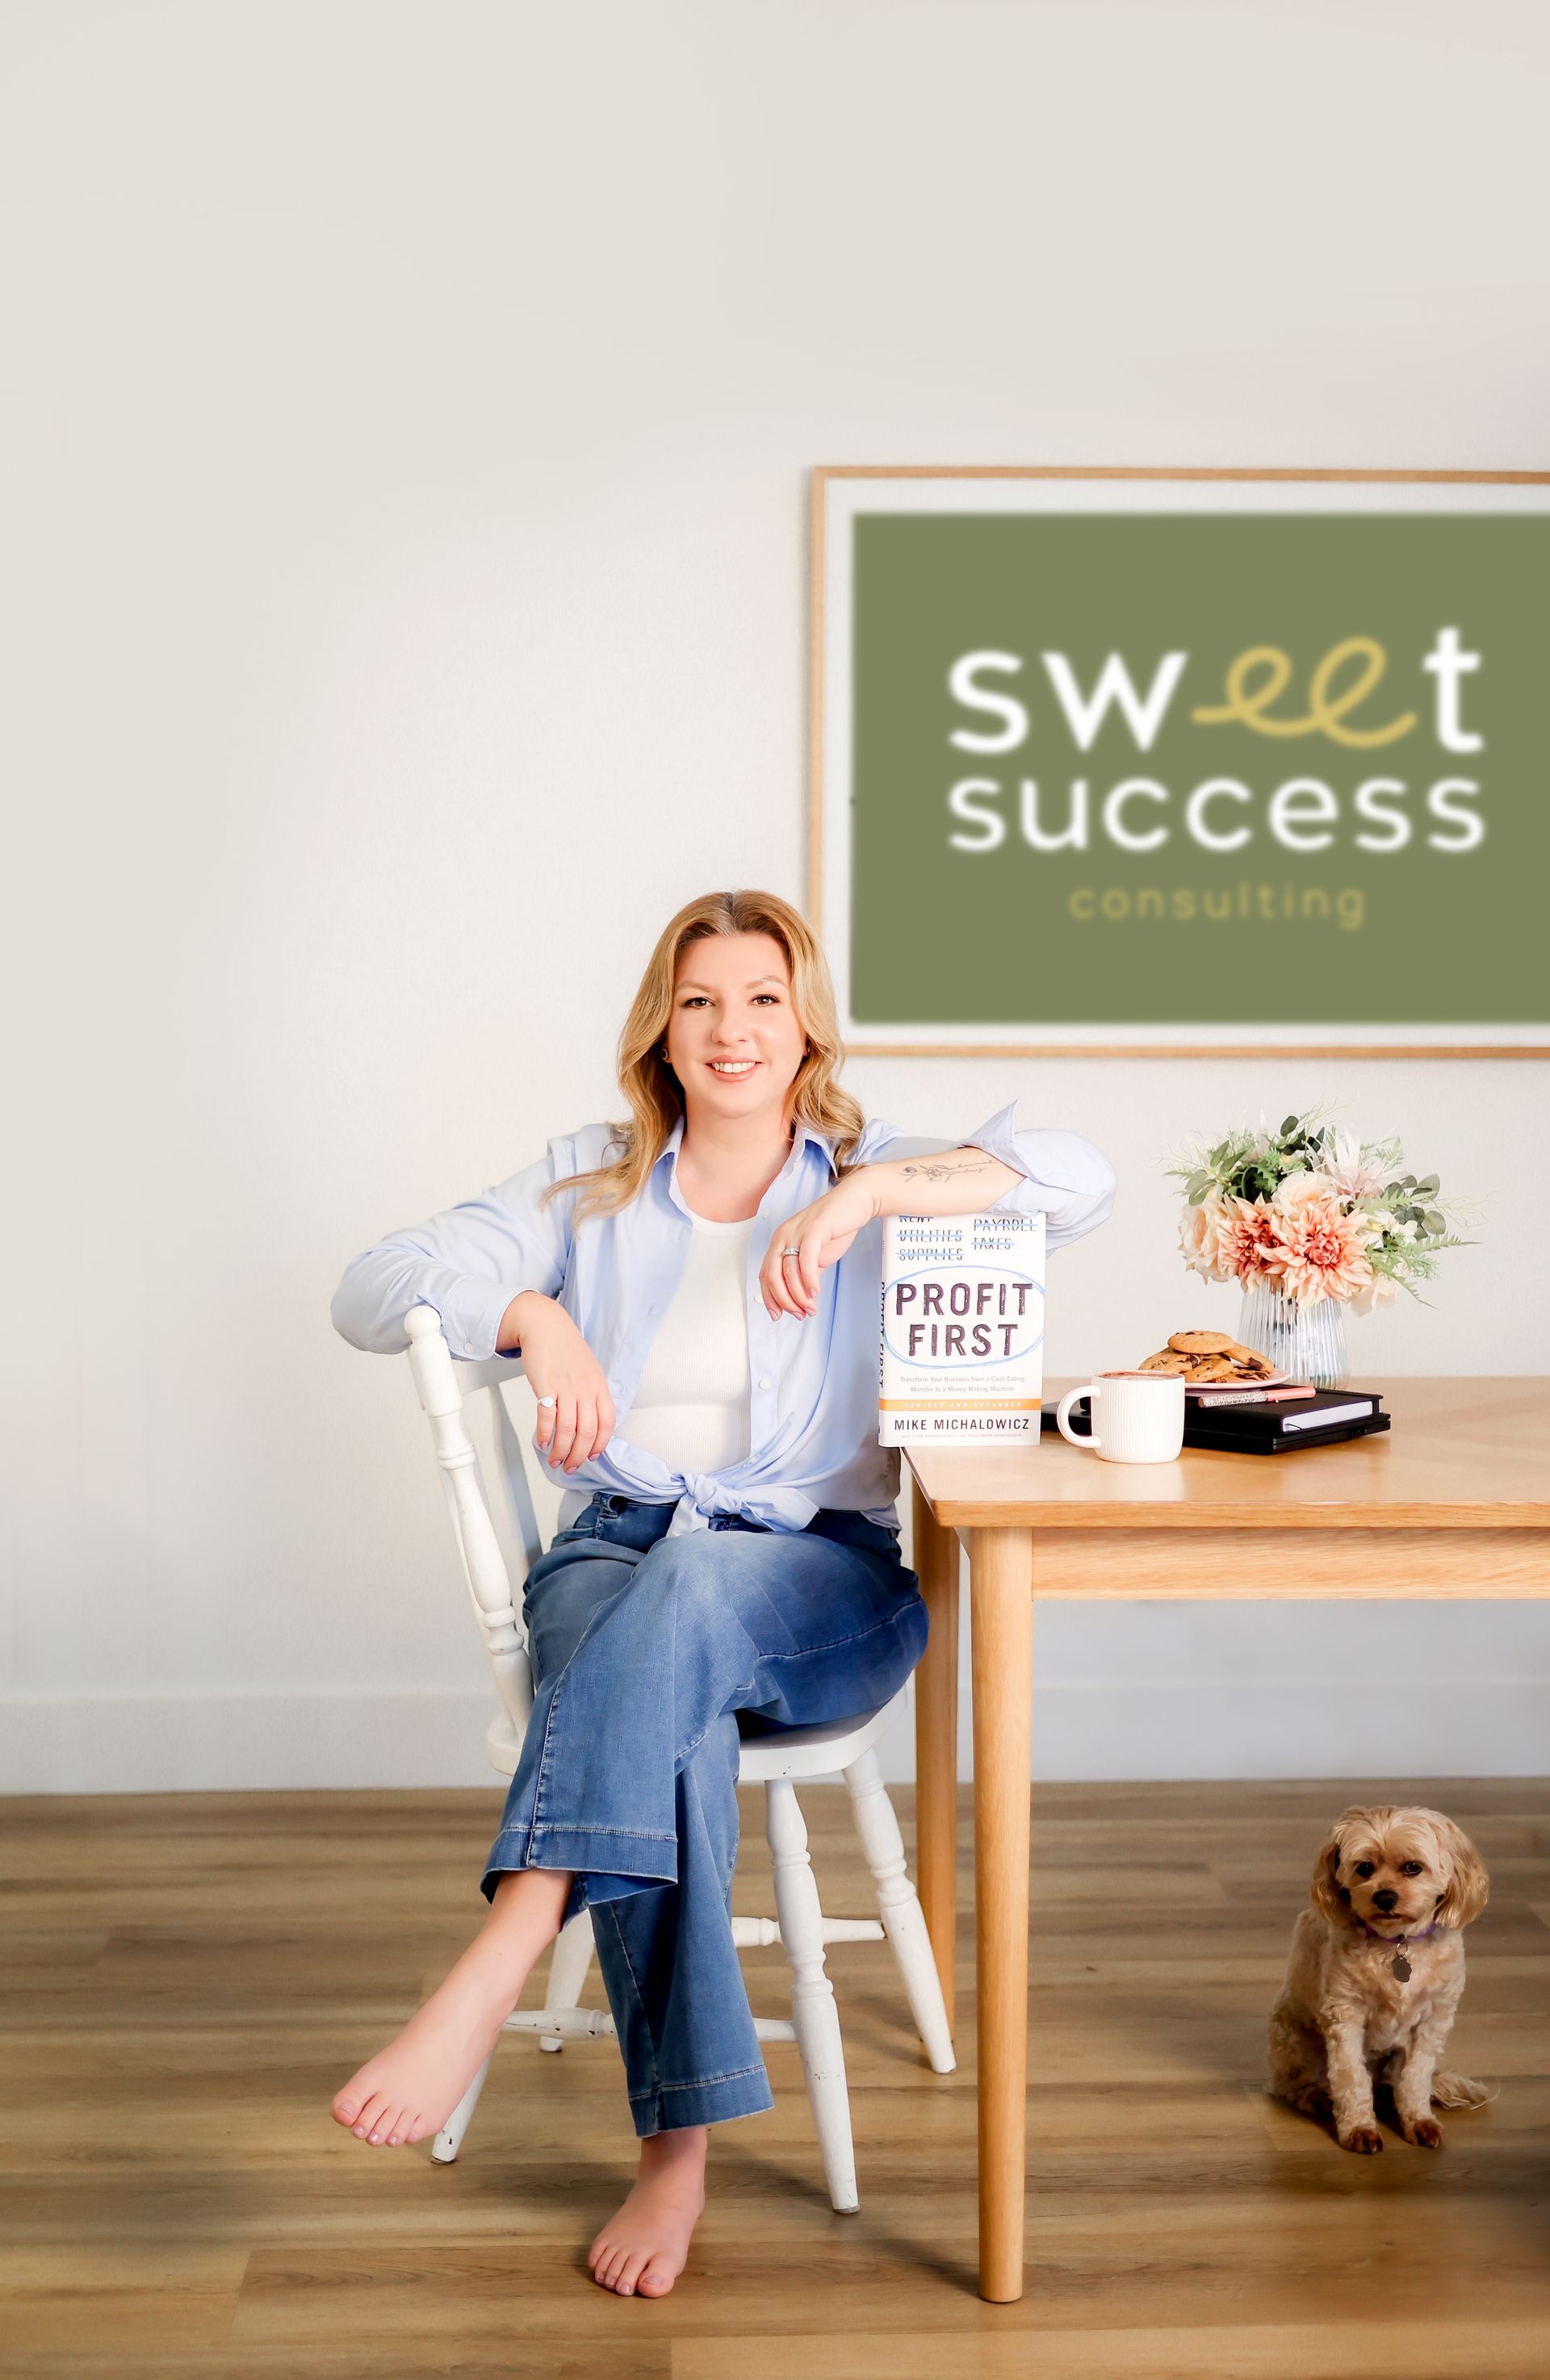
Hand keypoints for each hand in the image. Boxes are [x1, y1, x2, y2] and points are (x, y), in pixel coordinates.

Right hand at [497, 1292, 615, 1473]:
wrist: (546, 1326)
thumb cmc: (566, 1349)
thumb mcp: (589, 1370)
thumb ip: (592, 1395)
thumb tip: (590, 1424)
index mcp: (599, 1386)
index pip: (607, 1423)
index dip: (600, 1444)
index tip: (592, 1456)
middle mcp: (586, 1389)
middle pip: (587, 1432)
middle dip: (579, 1456)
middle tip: (571, 1467)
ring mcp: (566, 1387)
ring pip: (568, 1429)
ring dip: (561, 1451)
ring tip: (555, 1460)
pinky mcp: (545, 1386)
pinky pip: (547, 1417)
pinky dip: (544, 1434)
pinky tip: (542, 1442)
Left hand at [760, 1174, 878, 1319]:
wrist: (856, 1201)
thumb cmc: (837, 1226)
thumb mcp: (817, 1253)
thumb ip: (807, 1272)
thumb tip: (801, 1297)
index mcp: (780, 1240)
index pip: (765, 1274)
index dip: (769, 1297)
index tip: (777, 1315)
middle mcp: (783, 1235)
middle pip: (772, 1275)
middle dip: (783, 1300)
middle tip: (798, 1314)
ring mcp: (797, 1231)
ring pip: (788, 1271)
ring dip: (799, 1296)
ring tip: (811, 1308)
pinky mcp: (814, 1229)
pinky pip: (806, 1260)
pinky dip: (809, 1280)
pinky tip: (815, 1292)